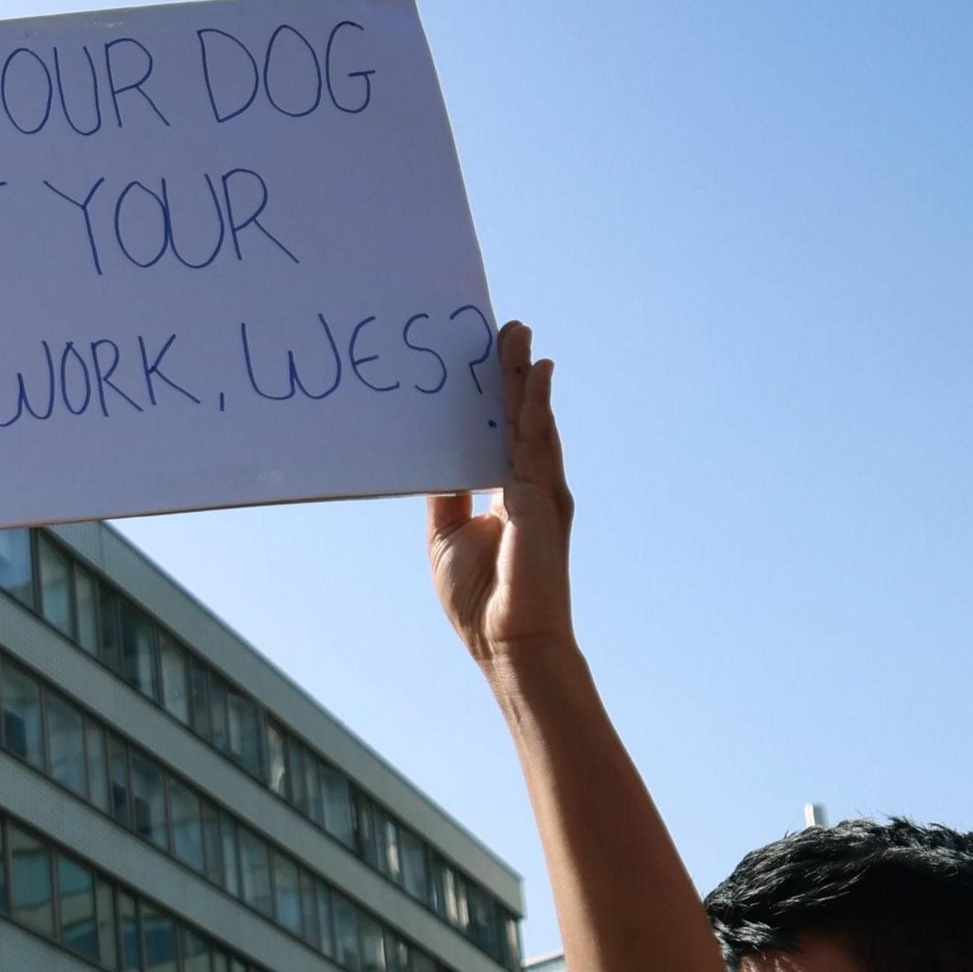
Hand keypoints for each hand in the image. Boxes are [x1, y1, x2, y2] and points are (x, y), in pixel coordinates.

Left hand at [425, 321, 573, 666]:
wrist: (507, 641)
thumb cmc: (481, 598)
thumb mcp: (448, 536)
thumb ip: (447, 494)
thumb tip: (432, 457)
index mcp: (508, 493)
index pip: (499, 433)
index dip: (492, 398)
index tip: (482, 359)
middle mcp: (529, 484)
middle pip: (518, 417)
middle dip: (511, 373)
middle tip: (505, 329)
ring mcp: (540, 489)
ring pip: (530, 419)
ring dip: (523, 376)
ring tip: (517, 335)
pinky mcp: (540, 498)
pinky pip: (535, 442)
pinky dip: (534, 405)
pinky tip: (533, 374)